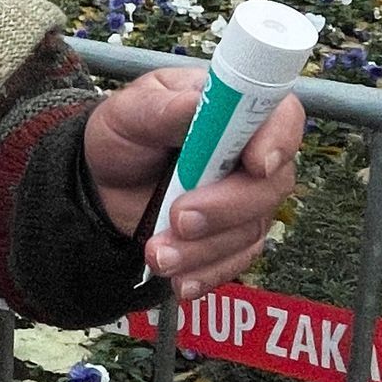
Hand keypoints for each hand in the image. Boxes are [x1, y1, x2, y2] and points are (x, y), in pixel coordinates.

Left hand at [83, 67, 303, 298]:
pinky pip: (235, 261)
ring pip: (251, 230)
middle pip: (272, 185)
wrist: (99, 184)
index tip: (256, 164)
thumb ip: (166, 108)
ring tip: (157, 253)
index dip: (278, 140)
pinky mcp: (232, 236)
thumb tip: (199, 102)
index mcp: (234, 110)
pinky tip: (179, 279)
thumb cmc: (123, 134)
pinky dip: (205, 273)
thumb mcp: (131, 111)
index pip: (282, 117)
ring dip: (204, 248)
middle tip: (180, 218)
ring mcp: (246, 199)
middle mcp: (251, 155)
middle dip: (226, 208)